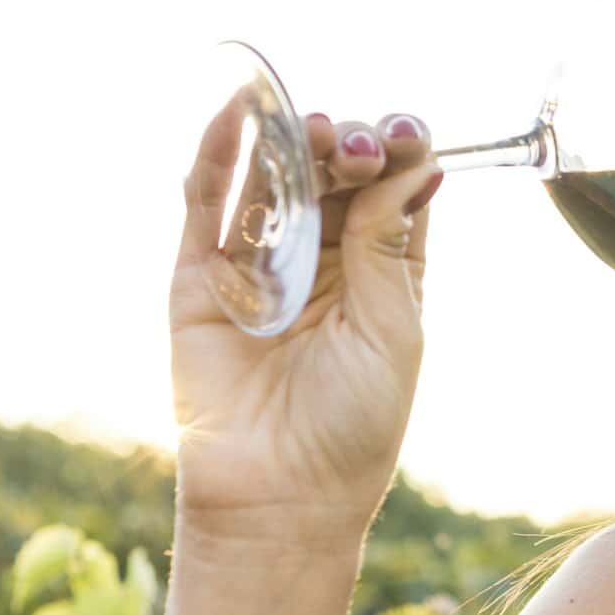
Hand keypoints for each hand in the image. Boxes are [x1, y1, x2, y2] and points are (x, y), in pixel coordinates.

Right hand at [168, 100, 444, 554]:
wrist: (281, 499)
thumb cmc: (354, 426)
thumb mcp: (392, 329)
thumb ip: (387, 246)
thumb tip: (413, 163)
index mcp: (380, 269)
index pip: (391, 187)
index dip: (399, 152)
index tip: (406, 136)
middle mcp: (321, 259)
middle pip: (333, 172)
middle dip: (348, 145)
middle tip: (355, 147)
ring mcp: (259, 264)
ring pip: (274, 179)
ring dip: (292, 141)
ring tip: (310, 126)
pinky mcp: (201, 280)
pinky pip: (206, 206)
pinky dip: (219, 157)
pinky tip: (239, 115)